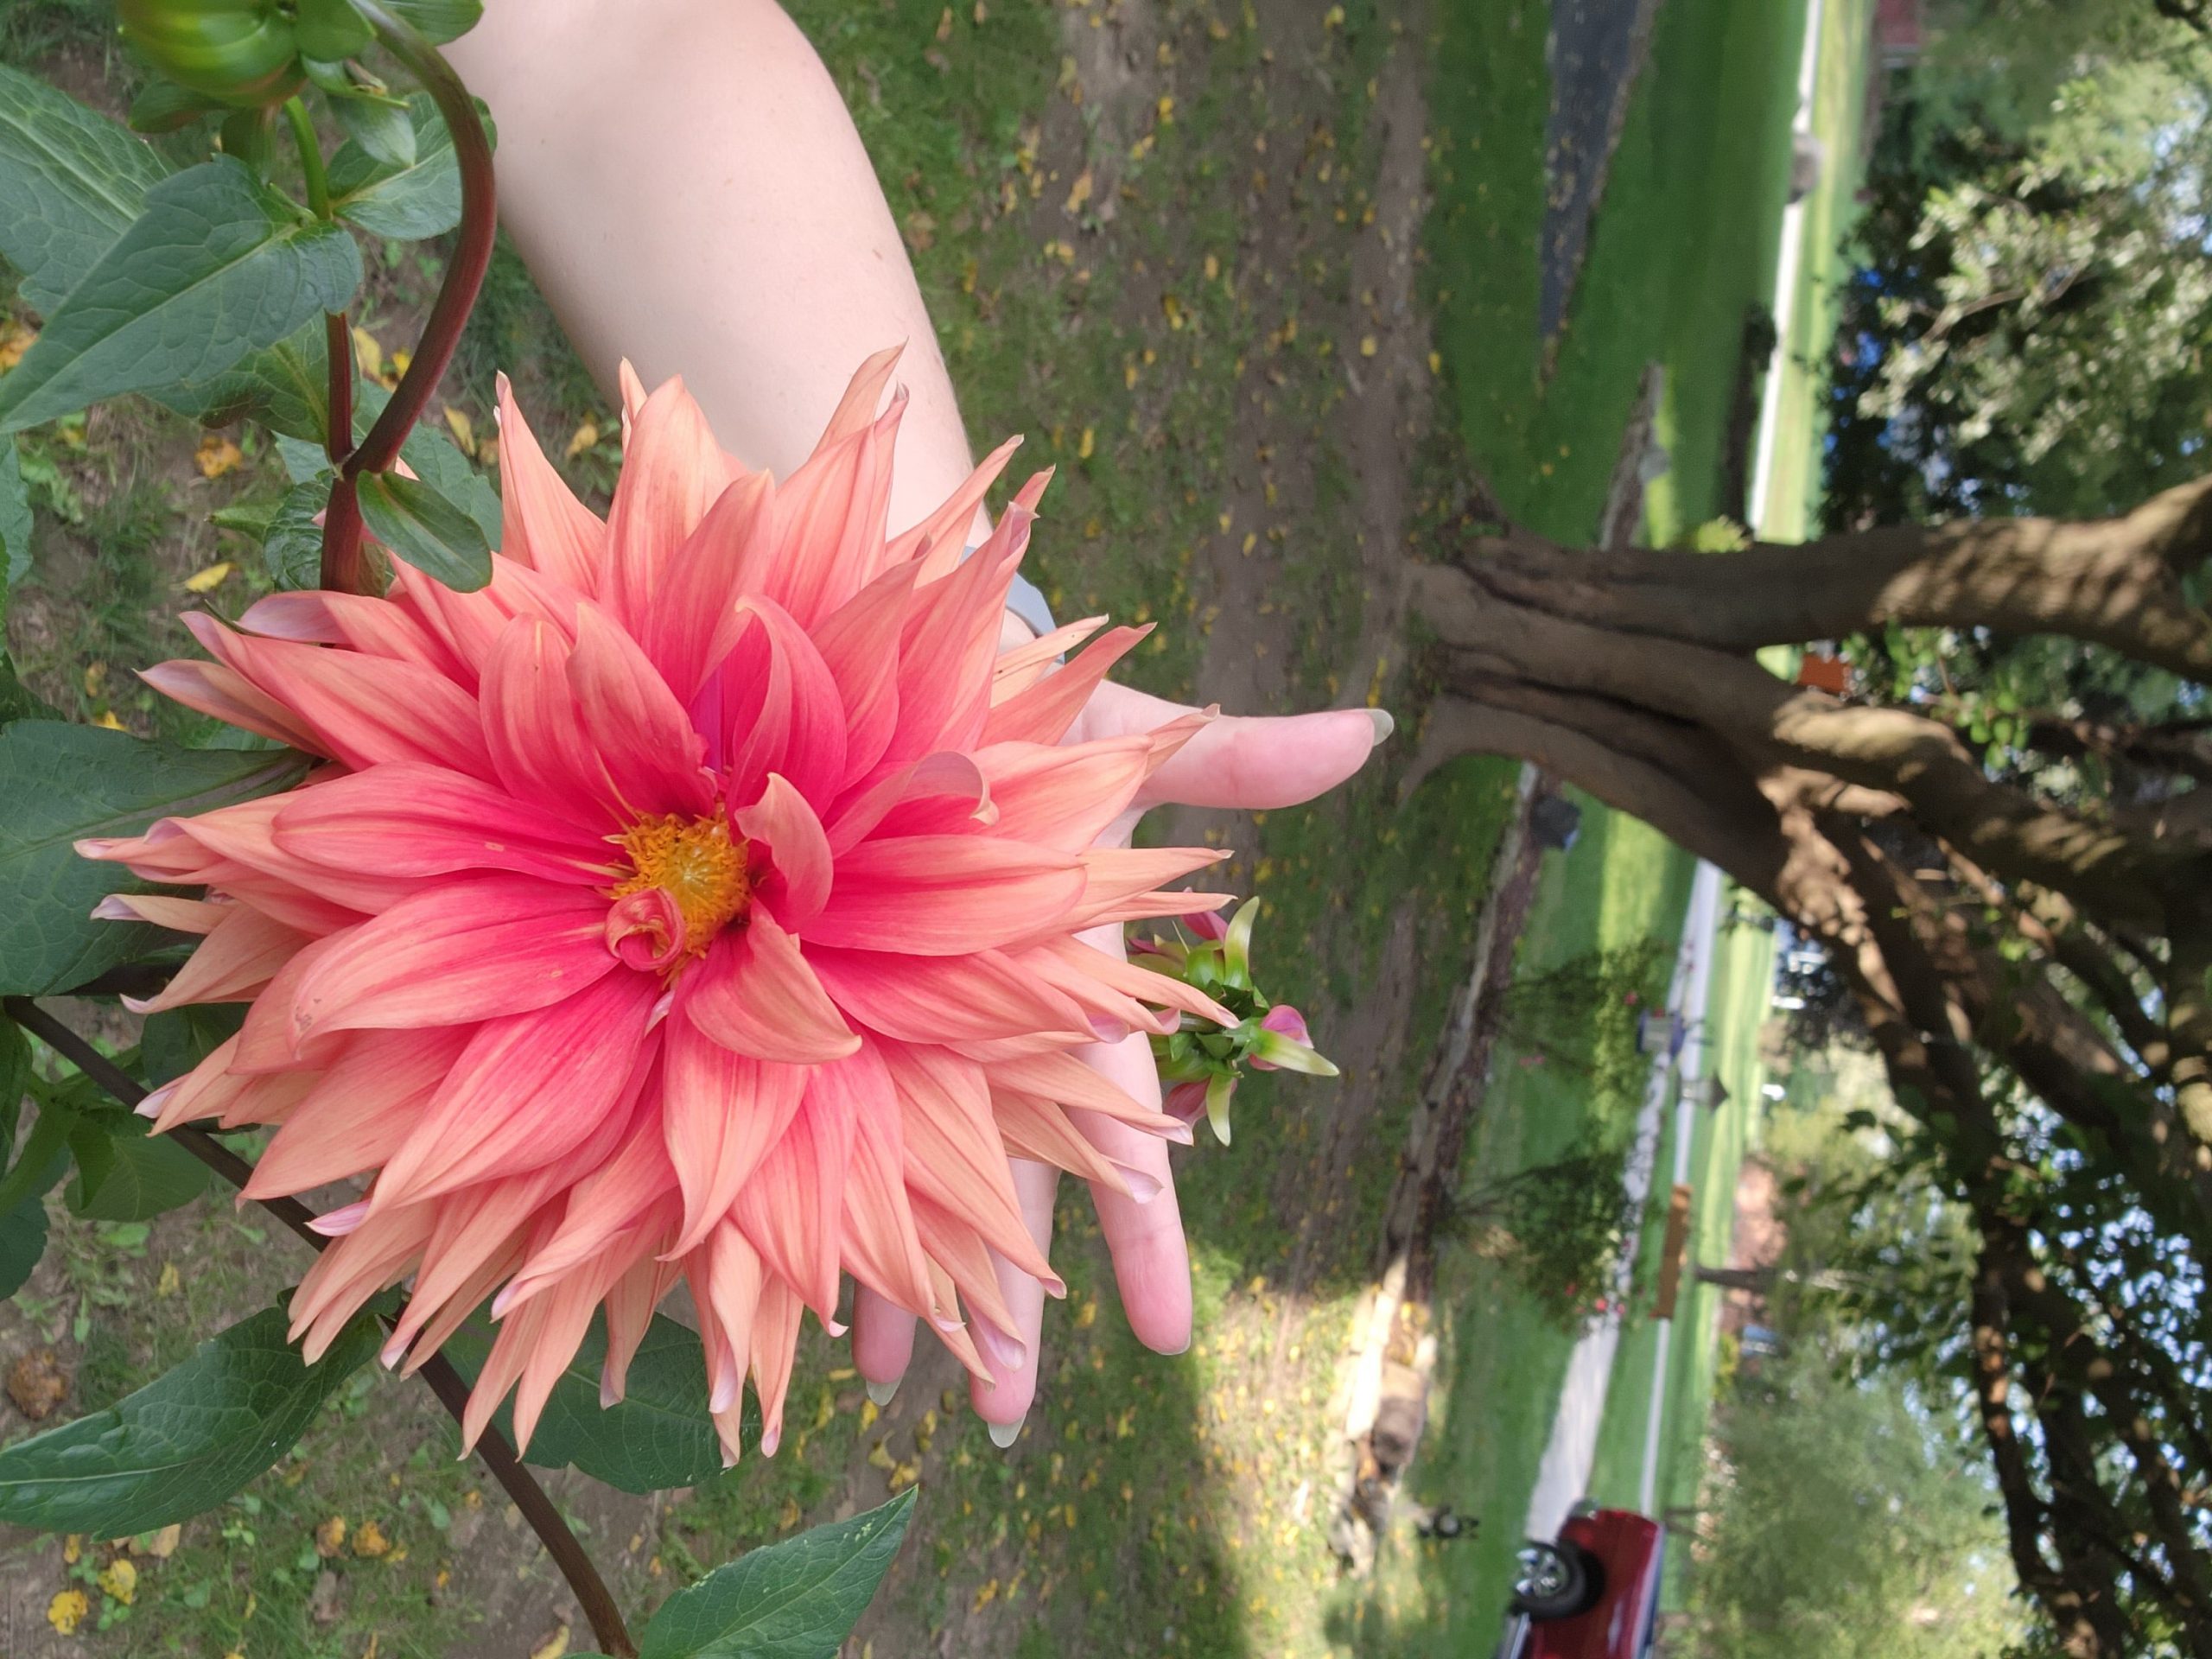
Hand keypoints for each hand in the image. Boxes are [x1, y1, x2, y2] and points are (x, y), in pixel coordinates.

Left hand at [848, 676, 1391, 1433]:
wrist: (906, 682)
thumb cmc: (1029, 721)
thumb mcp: (1134, 741)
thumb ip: (1239, 760)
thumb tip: (1370, 729)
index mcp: (1070, 991)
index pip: (1116, 1134)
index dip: (1142, 1233)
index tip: (1164, 1338)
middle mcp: (995, 1030)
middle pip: (1006, 1191)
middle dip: (1010, 1302)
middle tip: (1002, 1415)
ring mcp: (910, 1024)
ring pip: (909, 1175)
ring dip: (898, 1271)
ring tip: (877, 1383)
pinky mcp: (830, 995)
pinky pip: (817, 1106)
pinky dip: (801, 1173)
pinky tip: (774, 1261)